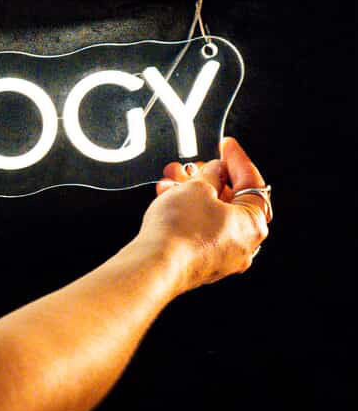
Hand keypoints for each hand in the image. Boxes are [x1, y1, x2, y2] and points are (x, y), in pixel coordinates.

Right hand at [139, 137, 269, 292]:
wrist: (156, 264)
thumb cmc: (181, 230)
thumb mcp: (198, 187)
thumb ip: (211, 174)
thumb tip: (215, 171)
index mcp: (254, 223)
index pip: (252, 183)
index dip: (237, 159)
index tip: (227, 146)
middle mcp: (244, 243)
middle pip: (231, 201)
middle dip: (208, 178)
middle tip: (195, 166)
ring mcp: (222, 257)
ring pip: (211, 216)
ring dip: (192, 195)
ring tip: (172, 181)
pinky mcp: (201, 264)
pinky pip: (199, 231)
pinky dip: (187, 214)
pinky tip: (168, 201)